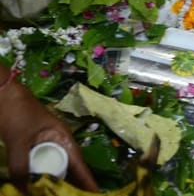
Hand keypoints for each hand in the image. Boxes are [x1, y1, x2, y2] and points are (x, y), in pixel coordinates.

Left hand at [0, 74, 96, 189]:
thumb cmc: (17, 112)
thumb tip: (24, 191)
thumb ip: (21, 166)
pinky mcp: (32, 149)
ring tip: (63, 194)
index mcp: (62, 136)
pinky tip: (38, 189)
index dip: (87, 179)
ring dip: (55, 183)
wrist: (3, 95)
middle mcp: (57, 142)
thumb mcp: (19, 140)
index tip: (97, 194)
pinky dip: (41, 180)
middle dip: (73, 185)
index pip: (78, 163)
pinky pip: (40, 168)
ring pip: (53, 170)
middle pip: (68, 169)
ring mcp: (45, 146)